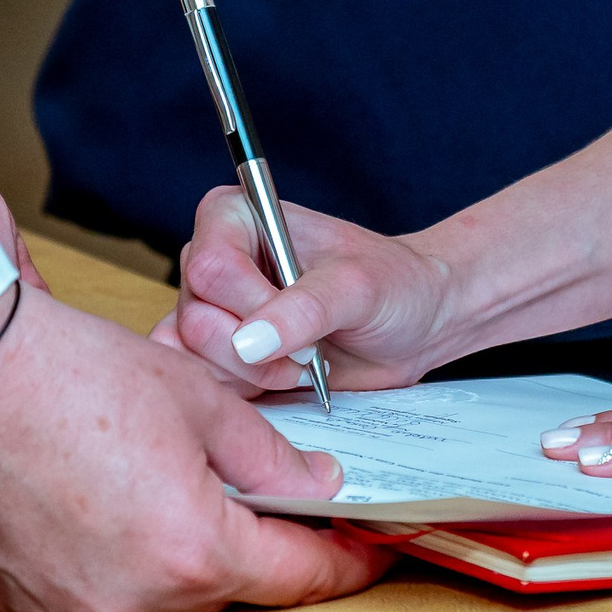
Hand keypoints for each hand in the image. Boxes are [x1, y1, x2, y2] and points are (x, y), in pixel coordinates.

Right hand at [0, 175, 384, 611]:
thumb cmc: (69, 372)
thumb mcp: (198, 398)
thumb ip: (270, 455)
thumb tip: (317, 485)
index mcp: (194, 551)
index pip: (302, 578)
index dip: (348, 561)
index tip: (371, 545)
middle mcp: (139, 599)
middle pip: (234, 589)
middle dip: (265, 547)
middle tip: (284, 498)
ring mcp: (80, 608)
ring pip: (169, 590)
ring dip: (190, 549)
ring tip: (184, 483)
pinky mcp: (31, 602)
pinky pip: (107, 587)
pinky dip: (128, 554)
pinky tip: (116, 497)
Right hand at [154, 186, 462, 392]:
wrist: (416, 323)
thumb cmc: (393, 285)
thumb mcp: (358, 288)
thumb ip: (305, 308)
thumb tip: (248, 342)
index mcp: (236, 218)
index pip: (209, 267)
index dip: (253, 304)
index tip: (304, 317)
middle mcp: (214, 262)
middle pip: (196, 319)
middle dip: (254, 350)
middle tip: (308, 351)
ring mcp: (214, 312)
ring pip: (195, 358)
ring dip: (252, 375)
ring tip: (302, 364)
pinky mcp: (222, 356)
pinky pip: (207, 385)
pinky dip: (247, 393)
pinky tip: (286, 379)